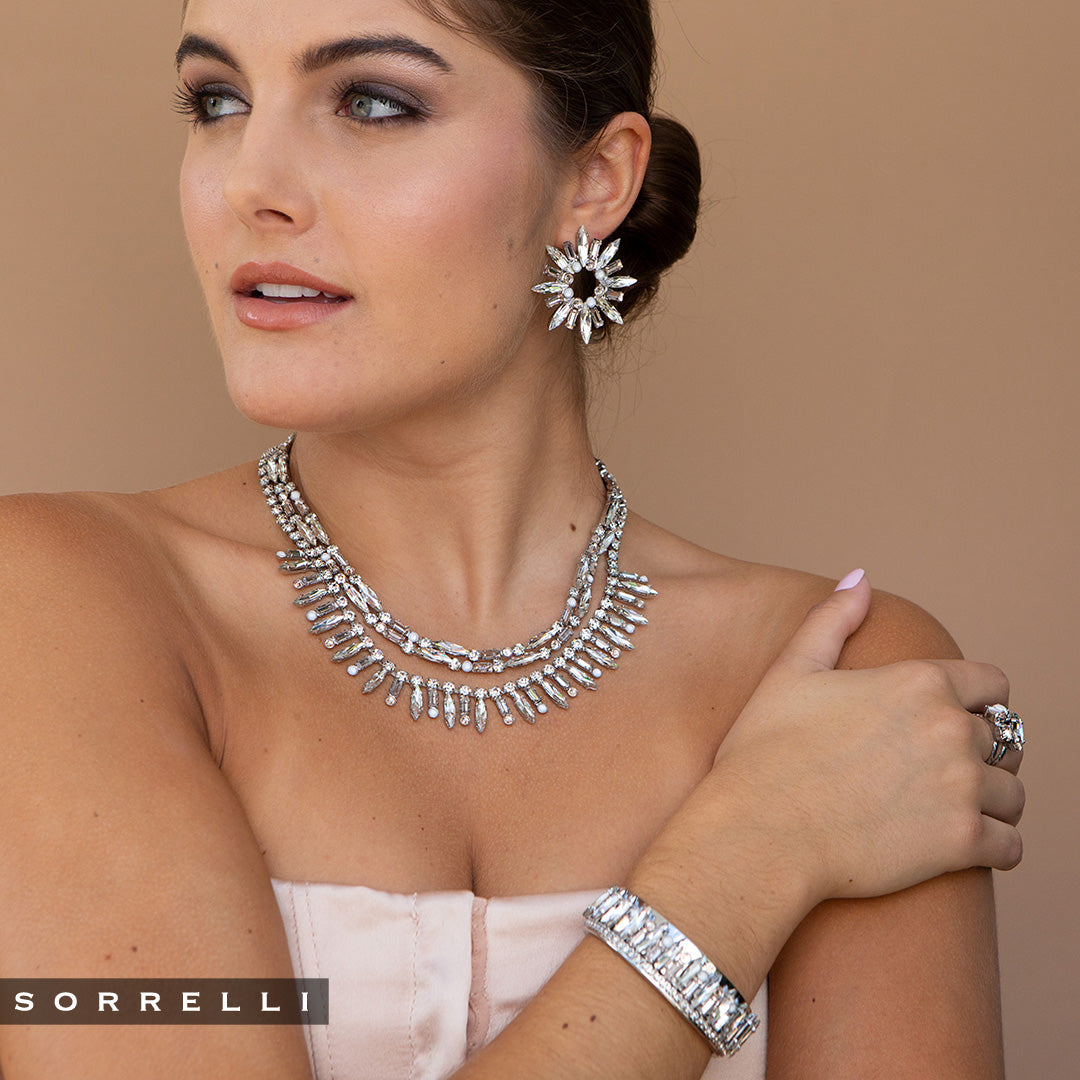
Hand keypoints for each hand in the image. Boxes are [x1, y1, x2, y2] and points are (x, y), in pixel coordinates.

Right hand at [710, 570, 1024, 906]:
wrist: (757, 831)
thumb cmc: (764, 752)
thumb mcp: (790, 672)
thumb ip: (832, 620)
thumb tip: (860, 577)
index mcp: (918, 681)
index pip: (992, 683)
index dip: (976, 701)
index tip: (953, 719)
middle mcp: (951, 727)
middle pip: (1004, 738)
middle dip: (979, 752)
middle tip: (942, 771)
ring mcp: (962, 785)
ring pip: (1012, 792)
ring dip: (991, 801)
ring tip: (954, 810)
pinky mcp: (963, 841)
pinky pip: (1012, 844)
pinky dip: (996, 847)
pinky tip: (968, 847)